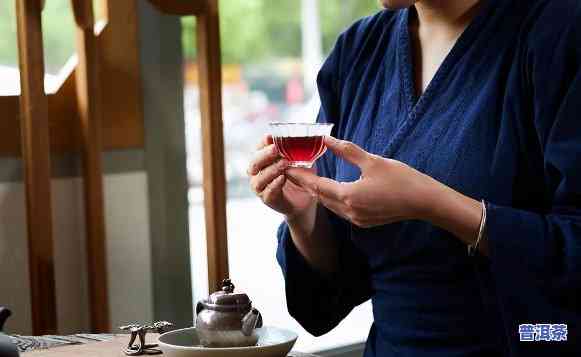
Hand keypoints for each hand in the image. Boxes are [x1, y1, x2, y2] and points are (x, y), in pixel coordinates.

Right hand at [248, 135, 316, 218]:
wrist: (306, 199)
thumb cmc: (300, 176)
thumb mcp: (301, 160)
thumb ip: (299, 149)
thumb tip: (303, 136)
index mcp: (264, 160)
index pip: (258, 149)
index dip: (263, 142)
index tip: (270, 136)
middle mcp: (258, 173)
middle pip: (255, 162)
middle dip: (265, 154)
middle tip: (276, 148)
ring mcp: (261, 187)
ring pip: (258, 178)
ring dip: (271, 169)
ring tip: (284, 163)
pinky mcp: (267, 199)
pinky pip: (267, 191)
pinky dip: (274, 184)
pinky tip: (282, 178)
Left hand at [285, 137, 436, 227]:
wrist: (424, 202)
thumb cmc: (401, 179)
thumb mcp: (372, 161)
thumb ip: (347, 151)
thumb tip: (327, 138)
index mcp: (348, 196)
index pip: (316, 186)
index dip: (300, 176)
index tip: (287, 167)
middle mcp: (349, 212)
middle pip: (319, 197)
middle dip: (306, 184)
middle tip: (292, 170)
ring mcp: (356, 219)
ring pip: (329, 205)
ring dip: (318, 192)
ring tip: (307, 178)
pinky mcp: (364, 221)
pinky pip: (340, 210)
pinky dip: (331, 199)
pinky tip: (330, 190)